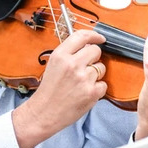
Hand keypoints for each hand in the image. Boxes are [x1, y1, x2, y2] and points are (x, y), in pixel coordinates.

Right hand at [12, 29, 107, 147]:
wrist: (44, 113)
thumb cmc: (49, 90)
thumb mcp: (53, 65)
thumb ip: (69, 54)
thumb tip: (88, 45)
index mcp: (60, 55)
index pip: (82, 36)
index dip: (94, 35)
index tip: (100, 38)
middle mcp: (72, 65)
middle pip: (96, 51)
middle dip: (94, 57)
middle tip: (86, 67)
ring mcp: (83, 78)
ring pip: (101, 68)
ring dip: (95, 75)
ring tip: (81, 83)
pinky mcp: (92, 92)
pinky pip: (103, 84)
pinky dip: (97, 89)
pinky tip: (85, 93)